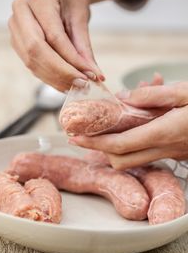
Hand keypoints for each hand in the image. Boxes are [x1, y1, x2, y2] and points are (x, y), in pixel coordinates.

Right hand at [8, 0, 102, 91]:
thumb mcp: (80, 15)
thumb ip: (84, 47)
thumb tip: (93, 75)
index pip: (54, 37)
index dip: (72, 60)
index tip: (90, 75)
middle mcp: (21, 12)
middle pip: (36, 51)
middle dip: (61, 73)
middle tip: (81, 84)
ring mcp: (16, 28)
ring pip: (32, 62)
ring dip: (55, 79)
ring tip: (76, 86)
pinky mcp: (18, 42)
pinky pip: (32, 65)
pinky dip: (49, 77)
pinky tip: (65, 83)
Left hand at [69, 80, 187, 169]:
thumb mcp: (185, 91)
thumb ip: (154, 95)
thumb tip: (125, 97)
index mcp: (164, 132)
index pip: (118, 145)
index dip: (93, 143)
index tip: (75, 138)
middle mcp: (164, 148)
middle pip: (120, 160)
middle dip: (98, 150)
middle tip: (83, 137)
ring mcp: (170, 153)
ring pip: (132, 160)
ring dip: (114, 147)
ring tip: (105, 129)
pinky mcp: (176, 152)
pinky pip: (147, 152)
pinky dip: (133, 142)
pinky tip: (135, 123)